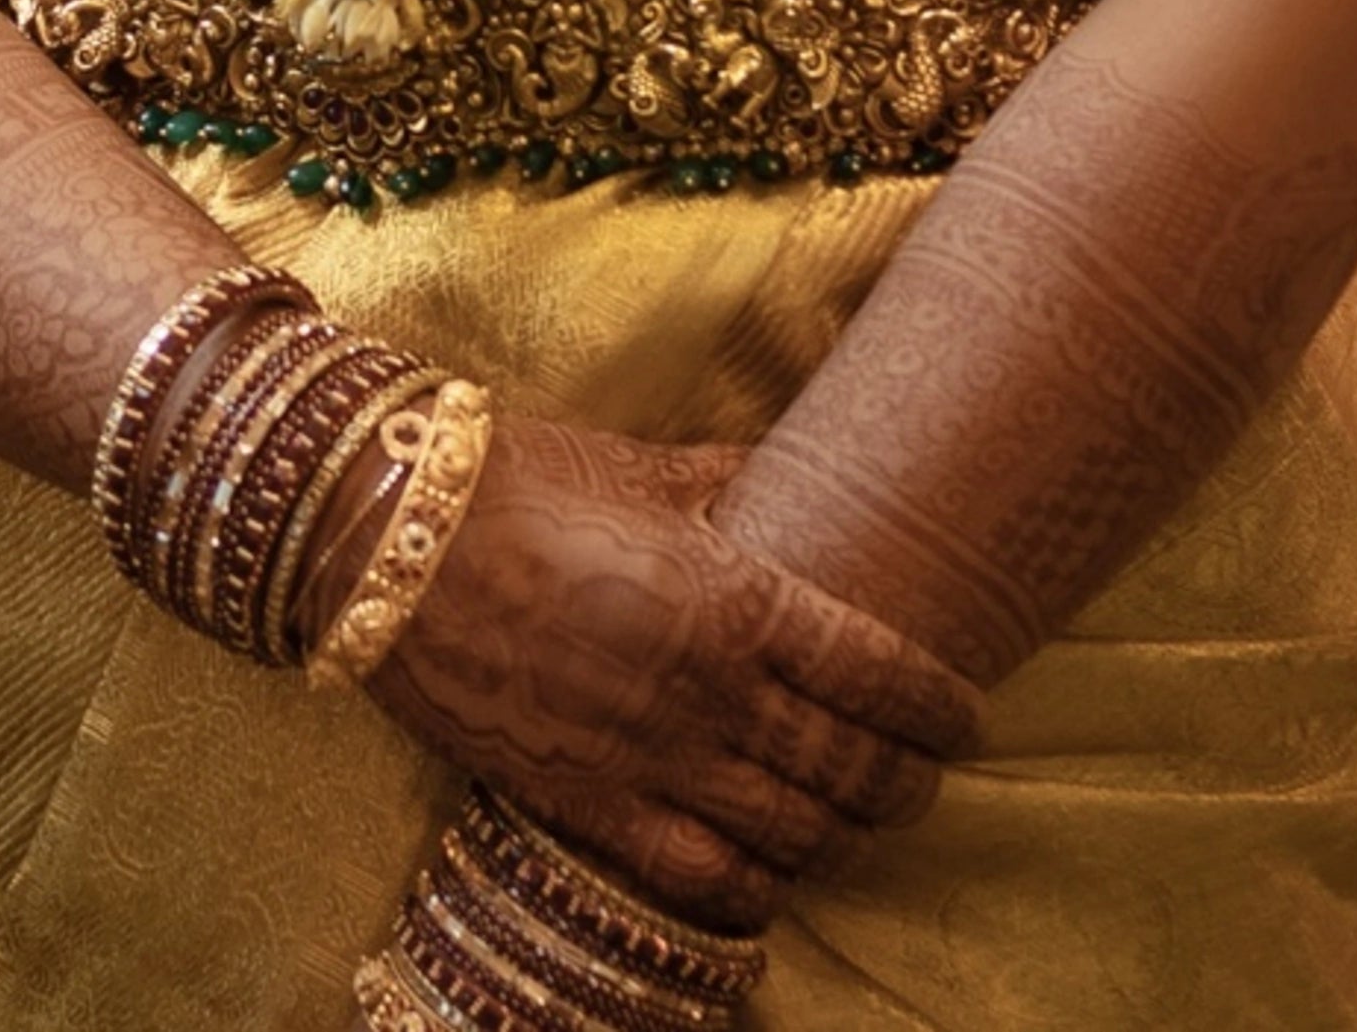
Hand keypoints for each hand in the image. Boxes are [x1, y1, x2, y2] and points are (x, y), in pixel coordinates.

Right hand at [359, 417, 970, 930]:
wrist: (391, 540)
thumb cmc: (517, 482)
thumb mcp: (639, 465)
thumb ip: (725, 481)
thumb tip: (783, 472)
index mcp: (736, 598)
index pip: (881, 672)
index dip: (940, 705)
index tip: (965, 712)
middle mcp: (713, 694)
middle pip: (855, 767)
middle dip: (908, 781)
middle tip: (924, 773)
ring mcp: (655, 762)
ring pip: (797, 834)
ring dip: (846, 838)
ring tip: (859, 823)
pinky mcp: (593, 808)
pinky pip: (703, 879)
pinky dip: (755, 892)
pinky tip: (772, 879)